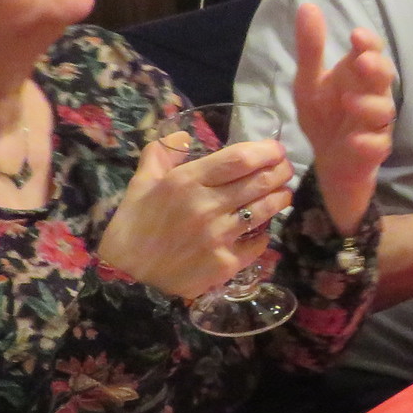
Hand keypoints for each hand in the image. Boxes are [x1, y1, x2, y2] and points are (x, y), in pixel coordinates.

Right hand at [98, 129, 295, 301]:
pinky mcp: (225, 264)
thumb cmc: (134, 226)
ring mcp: (218, 237)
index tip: (276, 149)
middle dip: (280, 171)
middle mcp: (206, 206)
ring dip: (279, 198)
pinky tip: (263, 227)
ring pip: (263, 210)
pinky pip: (256, 243)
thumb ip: (161, 154)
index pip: (238, 159)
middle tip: (286, 168)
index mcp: (186, 182)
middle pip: (258, 182)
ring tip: (283, 192)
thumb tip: (183, 136)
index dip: (265, 151)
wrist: (126, 277)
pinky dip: (263, 232)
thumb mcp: (140, 184)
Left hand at [289, 2, 396, 232]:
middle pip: (385, 78)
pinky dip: (367, 142)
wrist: (328, 160)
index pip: (371, 51)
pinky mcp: (374, 150)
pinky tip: (353, 140)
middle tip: (362, 63)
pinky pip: (377, 145)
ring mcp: (376, 123)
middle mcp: (372, 95)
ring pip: (384, 111)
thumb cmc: (323, 115)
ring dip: (369, 105)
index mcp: (357, 74)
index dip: (369, 43)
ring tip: (349, 102)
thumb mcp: (308, 81)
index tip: (356, 36)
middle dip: (376, 69)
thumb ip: (311, 48)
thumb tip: (308, 6)